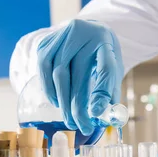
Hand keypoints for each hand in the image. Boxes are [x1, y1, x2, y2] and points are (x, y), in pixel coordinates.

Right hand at [37, 19, 123, 135]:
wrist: (87, 30)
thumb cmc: (102, 55)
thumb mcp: (114, 69)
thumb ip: (110, 91)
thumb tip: (106, 118)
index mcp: (106, 41)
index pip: (106, 67)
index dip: (102, 92)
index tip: (97, 114)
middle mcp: (84, 33)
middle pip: (78, 74)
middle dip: (77, 105)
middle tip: (80, 126)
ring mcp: (62, 35)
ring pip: (58, 73)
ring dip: (62, 100)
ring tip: (69, 118)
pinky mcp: (46, 41)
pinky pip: (43, 68)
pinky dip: (49, 88)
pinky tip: (56, 101)